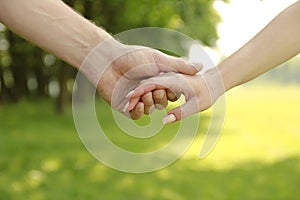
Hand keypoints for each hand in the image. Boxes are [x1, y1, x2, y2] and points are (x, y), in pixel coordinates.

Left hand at [81, 38, 201, 118]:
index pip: (170, 92)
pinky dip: (138, 111)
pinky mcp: (124, 106)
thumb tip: (201, 67)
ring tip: (142, 95)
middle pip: (161, 102)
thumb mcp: (158, 59)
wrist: (107, 60)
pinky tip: (136, 104)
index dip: (172, 92)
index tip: (171, 89)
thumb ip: (179, 65)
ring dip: (148, 104)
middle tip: (155, 90)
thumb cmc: (132, 56)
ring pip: (149, 109)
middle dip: (160, 98)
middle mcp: (147, 90)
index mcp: (155, 79)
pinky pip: (135, 115)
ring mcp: (135, 98)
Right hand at [127, 68, 224, 122]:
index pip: (150, 85)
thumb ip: (181, 112)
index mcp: (173, 80)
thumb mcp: (197, 104)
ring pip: (149, 85)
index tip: (127, 102)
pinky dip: (147, 93)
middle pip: (146, 85)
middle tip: (125, 107)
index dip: (138, 93)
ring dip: (140, 94)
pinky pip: (154, 86)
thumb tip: (164, 121)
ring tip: (131, 105)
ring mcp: (167, 80)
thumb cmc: (208, 92)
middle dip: (135, 95)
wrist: (215, 82)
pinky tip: (142, 101)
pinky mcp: (168, 83)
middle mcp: (168, 78)